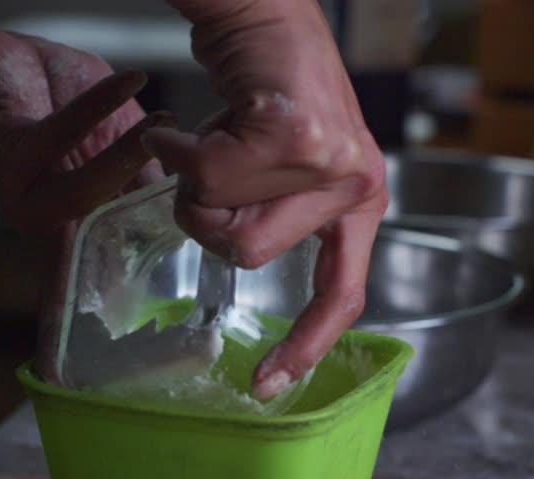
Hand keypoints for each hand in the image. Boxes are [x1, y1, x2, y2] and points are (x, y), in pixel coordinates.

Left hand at [0, 30, 170, 381]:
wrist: (3, 55)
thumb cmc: (63, 100)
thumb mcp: (120, 142)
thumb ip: (145, 180)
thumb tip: (195, 209)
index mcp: (77, 225)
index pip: (108, 274)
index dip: (132, 306)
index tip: (170, 349)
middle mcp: (47, 222)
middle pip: (101, 248)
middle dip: (150, 226)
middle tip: (204, 186)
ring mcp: (23, 195)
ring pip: (81, 196)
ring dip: (123, 157)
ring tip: (162, 122)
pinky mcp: (7, 150)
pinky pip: (60, 136)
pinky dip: (97, 107)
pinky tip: (132, 81)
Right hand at [146, 2, 386, 398]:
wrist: (262, 13)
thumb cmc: (264, 92)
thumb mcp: (285, 169)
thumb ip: (275, 217)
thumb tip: (233, 257)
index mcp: (358, 205)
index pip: (343, 295)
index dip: (305, 346)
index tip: (269, 386)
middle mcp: (357, 186)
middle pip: (248, 253)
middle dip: (205, 213)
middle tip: (207, 166)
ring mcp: (332, 161)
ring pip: (220, 214)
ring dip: (190, 177)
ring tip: (207, 136)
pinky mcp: (298, 135)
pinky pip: (206, 173)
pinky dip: (175, 148)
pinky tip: (184, 123)